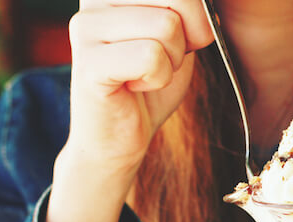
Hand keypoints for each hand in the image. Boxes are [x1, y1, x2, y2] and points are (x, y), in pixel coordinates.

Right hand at [46, 0, 213, 221]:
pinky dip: (157, 79)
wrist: (120, 138)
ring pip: (168, 27)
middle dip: (186, 40)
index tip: (173, 44)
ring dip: (170, 63)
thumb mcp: (181, 38)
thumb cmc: (151, 86)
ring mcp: (86, 25)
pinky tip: (134, 86)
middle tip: (160, 62)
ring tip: (145, 75)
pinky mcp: (88, 61)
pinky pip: (151, 57)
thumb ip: (190, 11)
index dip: (198, 19)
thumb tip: (206, 5)